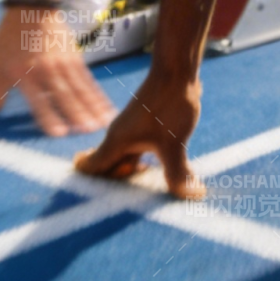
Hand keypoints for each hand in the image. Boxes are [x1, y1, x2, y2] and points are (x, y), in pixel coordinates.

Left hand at [0, 8, 114, 137]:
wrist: (31, 8)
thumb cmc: (9, 42)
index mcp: (25, 75)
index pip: (37, 100)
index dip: (48, 116)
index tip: (58, 133)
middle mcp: (46, 71)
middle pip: (63, 95)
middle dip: (77, 114)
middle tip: (88, 132)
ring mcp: (63, 64)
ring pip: (80, 89)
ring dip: (92, 108)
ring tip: (102, 124)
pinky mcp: (75, 58)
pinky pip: (88, 81)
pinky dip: (98, 96)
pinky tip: (106, 109)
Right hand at [74, 75, 203, 197]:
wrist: (177, 71)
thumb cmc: (168, 104)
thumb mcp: (173, 144)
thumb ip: (178, 174)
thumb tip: (191, 196)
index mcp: (116, 142)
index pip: (90, 167)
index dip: (87, 185)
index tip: (89, 203)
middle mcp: (119, 137)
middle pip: (108, 169)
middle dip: (113, 188)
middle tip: (123, 209)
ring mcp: (132, 132)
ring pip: (125, 161)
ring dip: (131, 176)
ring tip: (144, 196)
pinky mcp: (146, 127)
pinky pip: (137, 153)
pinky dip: (143, 166)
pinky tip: (159, 174)